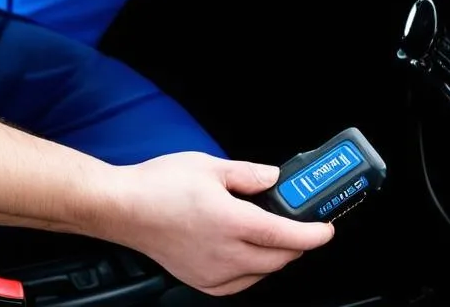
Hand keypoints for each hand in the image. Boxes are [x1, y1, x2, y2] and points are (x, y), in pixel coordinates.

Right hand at [103, 152, 333, 295]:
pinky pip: (241, 283)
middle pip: (279, 258)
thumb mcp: (207, 166)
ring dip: (275, 257)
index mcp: (232, 221)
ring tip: (271, 234)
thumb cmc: (159, 185)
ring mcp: (214, 272)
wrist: (124, 208)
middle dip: (297, 244)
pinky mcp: (202, 282)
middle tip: (300, 224)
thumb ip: (247, 174)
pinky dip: (253, 270)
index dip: (313, 233)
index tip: (325, 227)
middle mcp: (227, 253)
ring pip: (262, 273)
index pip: (287, 235)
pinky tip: (246, 252)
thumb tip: (272, 178)